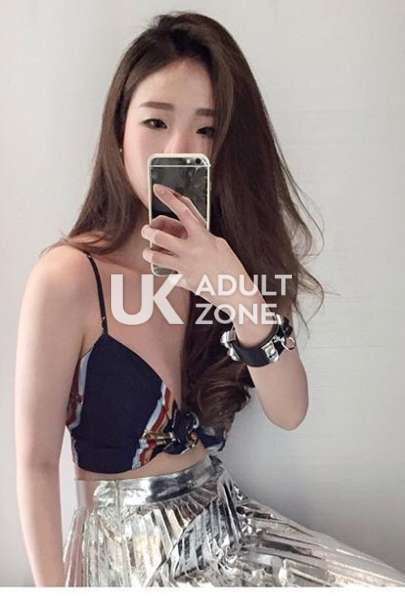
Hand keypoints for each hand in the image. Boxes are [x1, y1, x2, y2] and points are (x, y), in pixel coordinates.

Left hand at [141, 183, 255, 311]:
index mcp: (203, 236)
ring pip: (157, 256)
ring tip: (148, 252)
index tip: (157, 189)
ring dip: (148, 253)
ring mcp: (187, 266)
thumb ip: (202, 235)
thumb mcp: (219, 245)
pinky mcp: (185, 281)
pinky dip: (171, 274)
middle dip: (148, 231)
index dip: (169, 198)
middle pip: (160, 235)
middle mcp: (192, 250)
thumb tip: (186, 229)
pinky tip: (174, 274)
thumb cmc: (231, 267)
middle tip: (145, 230)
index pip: (183, 211)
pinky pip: (170, 276)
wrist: (237, 292)